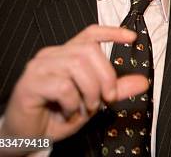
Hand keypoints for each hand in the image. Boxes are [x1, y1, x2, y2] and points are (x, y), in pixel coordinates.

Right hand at [0, 25, 148, 141]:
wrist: (29, 137)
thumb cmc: (57, 116)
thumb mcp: (93, 101)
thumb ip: (115, 90)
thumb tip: (142, 82)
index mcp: (66, 54)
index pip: (90, 34)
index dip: (111, 32)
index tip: (132, 38)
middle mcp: (51, 55)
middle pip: (89, 50)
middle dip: (106, 76)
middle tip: (107, 99)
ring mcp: (38, 67)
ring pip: (77, 66)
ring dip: (89, 91)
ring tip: (85, 108)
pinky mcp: (29, 83)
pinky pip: (62, 86)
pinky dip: (72, 102)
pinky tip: (68, 112)